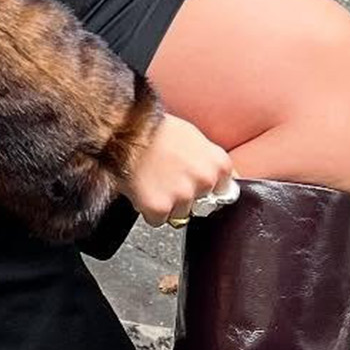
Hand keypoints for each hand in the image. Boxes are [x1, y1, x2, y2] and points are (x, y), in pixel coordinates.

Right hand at [125, 112, 241, 223]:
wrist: (124, 131)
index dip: (205, 188)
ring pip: (179, 214)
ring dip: (166, 203)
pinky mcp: (160, 208)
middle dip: (185, 197)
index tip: (195, 183)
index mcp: (218, 164)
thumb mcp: (194, 138)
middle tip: (168, 177)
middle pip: (200, 205)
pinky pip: (157, 220)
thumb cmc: (155, 130)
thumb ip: (209, 161)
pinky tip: (144, 190)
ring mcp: (183, 196)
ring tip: (153, 180)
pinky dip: (148, 210)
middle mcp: (205, 181)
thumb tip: (220, 179)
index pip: (224, 191)